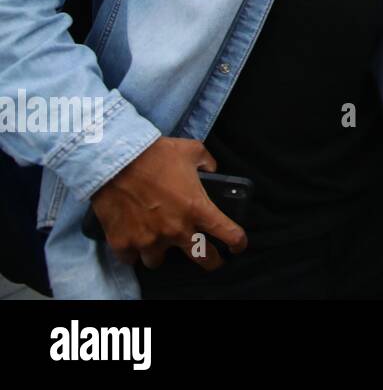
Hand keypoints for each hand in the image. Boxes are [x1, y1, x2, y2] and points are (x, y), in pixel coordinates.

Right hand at [88, 137, 246, 270]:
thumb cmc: (156, 154)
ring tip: (158, 242)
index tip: (237, 246)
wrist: (115, 160)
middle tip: (211, 259)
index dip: (237, 243)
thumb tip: (211, 170)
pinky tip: (133, 241)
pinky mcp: (123, 244)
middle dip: (211, 261)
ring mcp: (149, 240)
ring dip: (160, 253)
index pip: (228, 233)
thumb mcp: (192, 150)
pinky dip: (132, 252)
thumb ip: (207, 162)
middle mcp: (176, 230)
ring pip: (158, 262)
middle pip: (202, 258)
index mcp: (197, 208)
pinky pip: (130, 259)